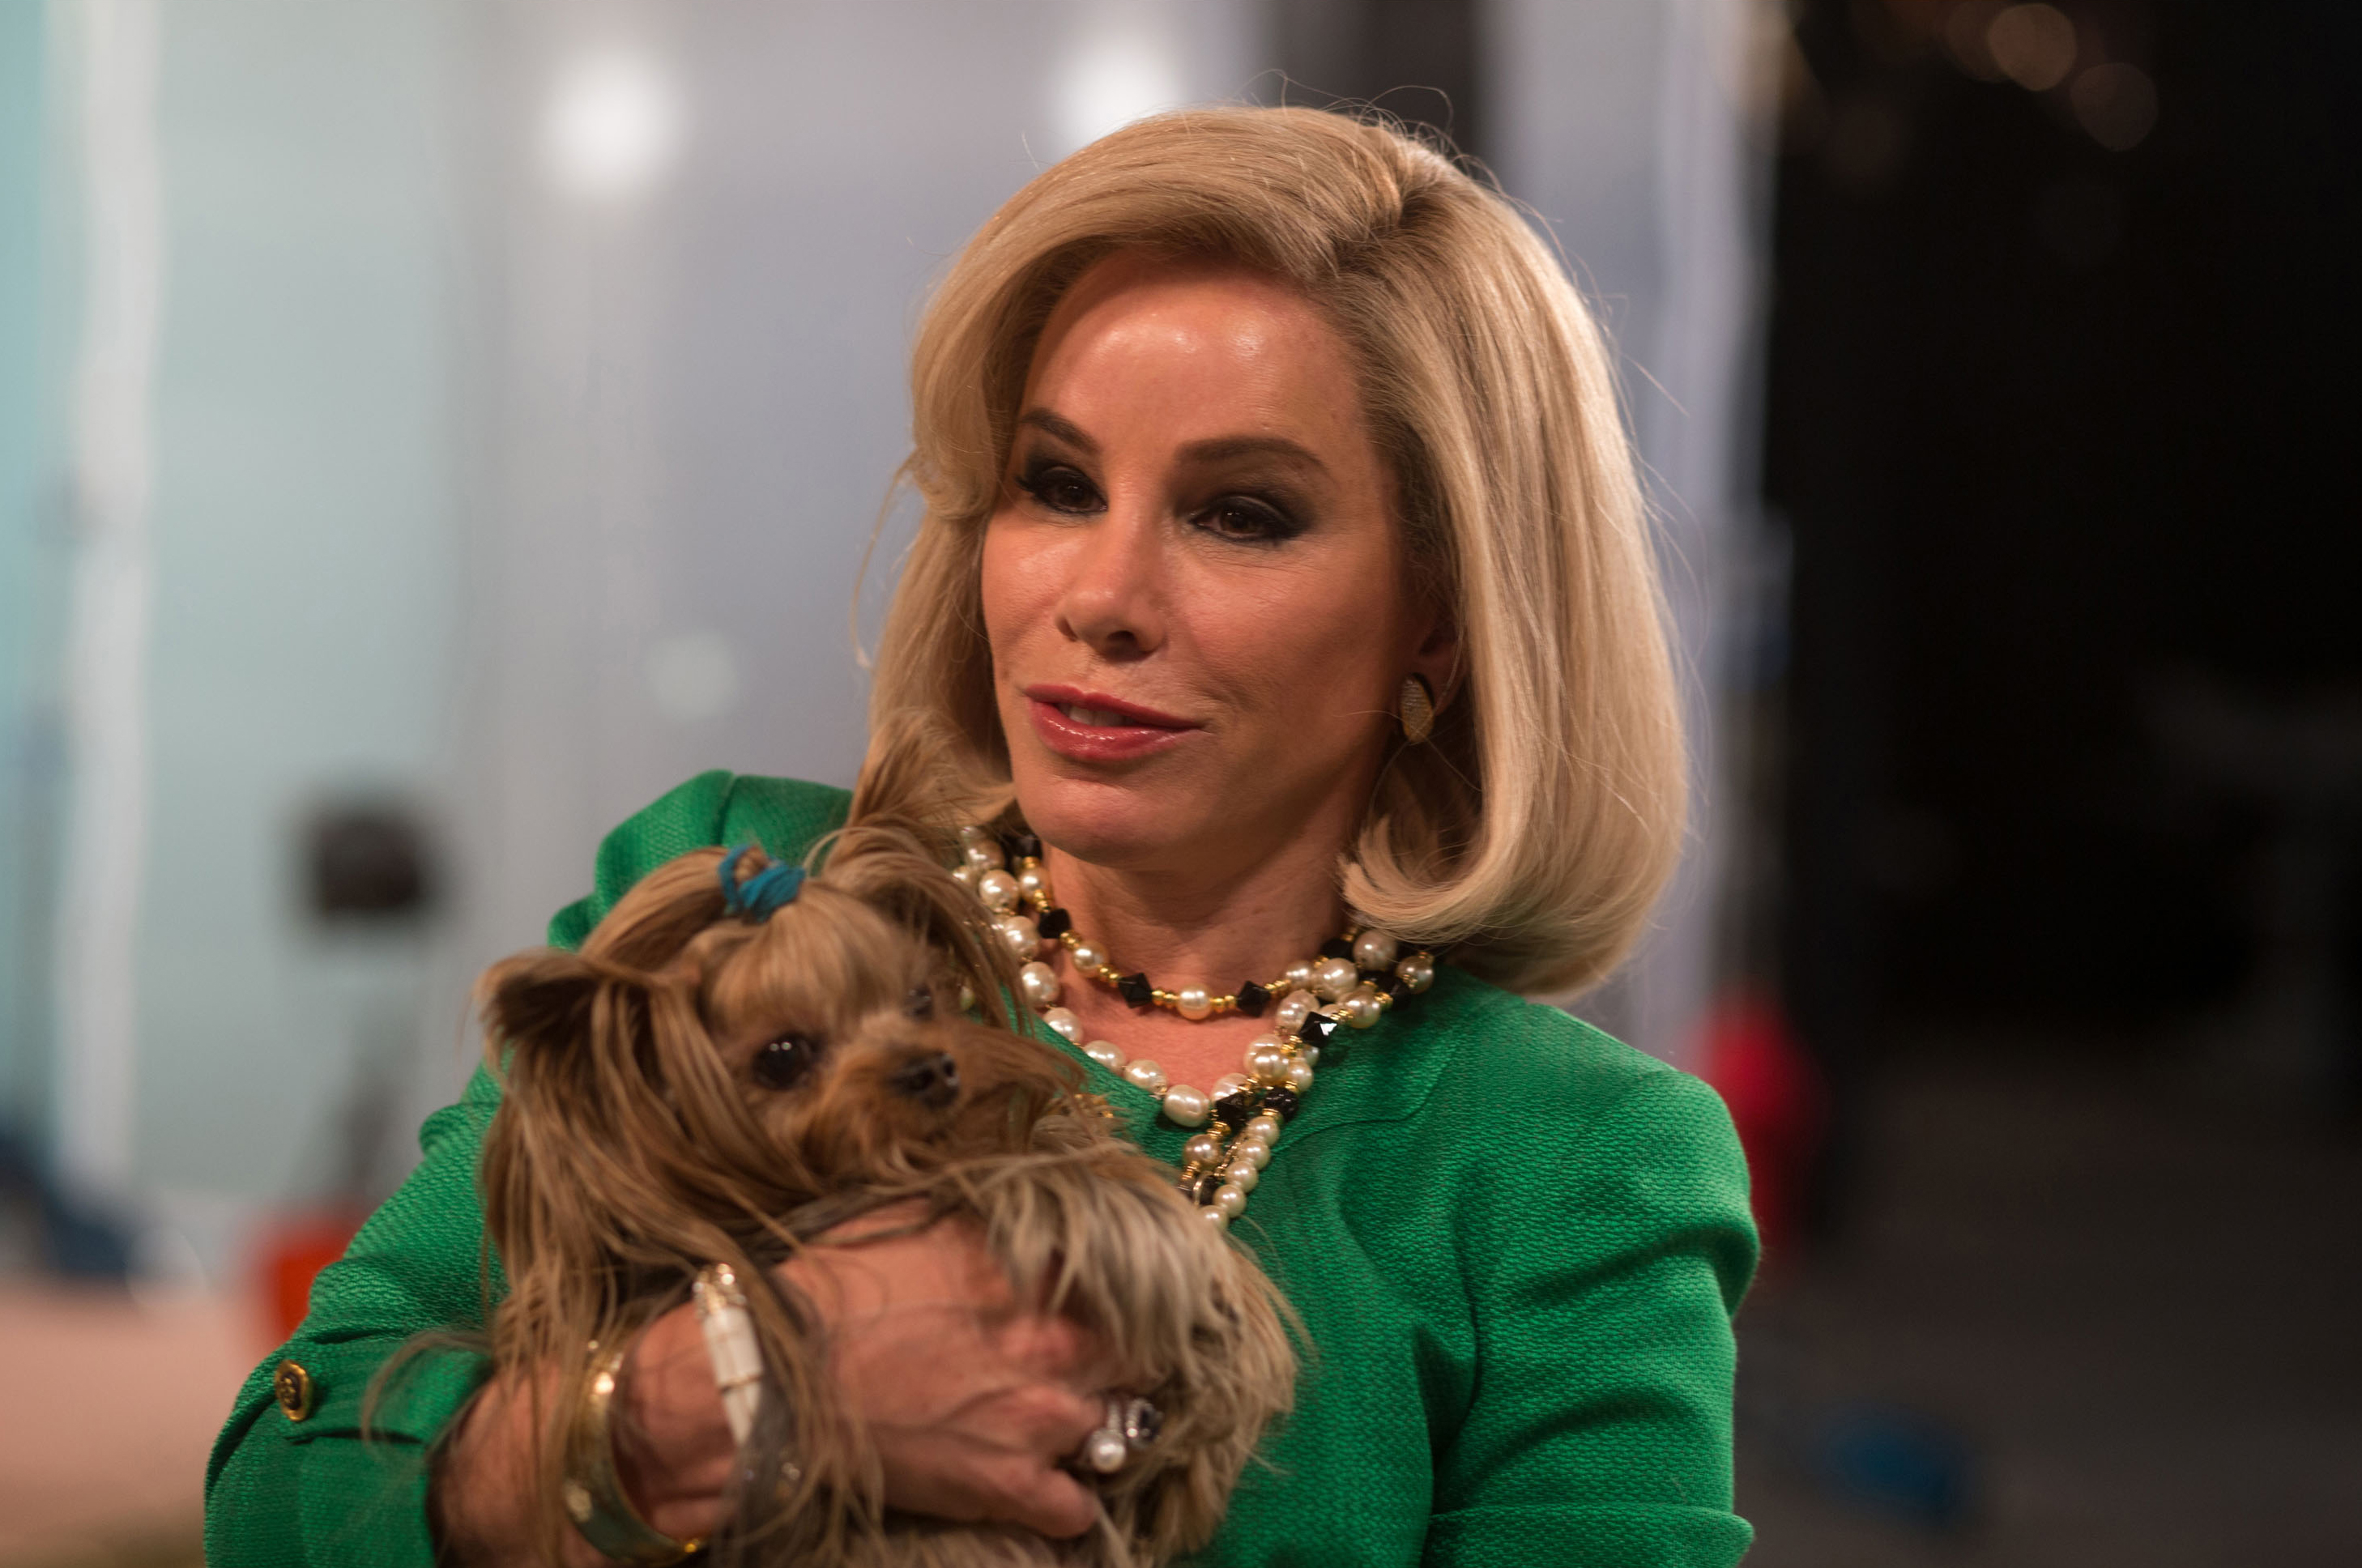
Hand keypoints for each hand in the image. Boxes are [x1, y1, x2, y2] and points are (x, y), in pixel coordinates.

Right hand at [784, 1206, 1112, 1536]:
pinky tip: (1042, 1486)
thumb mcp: (924, 1219)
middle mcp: (1055, 1345)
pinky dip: (1066, 1502)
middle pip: (1138, 1360)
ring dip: (1091, 1430)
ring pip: (1116, 1431)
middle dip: (1116, 1365)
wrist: (780, 1369)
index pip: (1129, 1286)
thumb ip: (992, 1224)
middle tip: (1083, 1369)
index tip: (1099, 1309)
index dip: (1116, 1301)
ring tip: (1055, 1427)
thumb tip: (1024, 1218)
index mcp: (1038, 1272)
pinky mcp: (1007, 1486)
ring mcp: (1037, 1421)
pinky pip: (1077, 1509)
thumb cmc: (841, 1284)